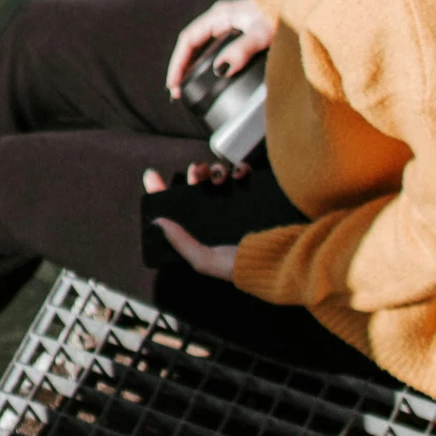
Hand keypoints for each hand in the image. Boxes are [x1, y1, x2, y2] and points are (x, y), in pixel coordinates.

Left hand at [141, 160, 249, 281]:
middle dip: (195, 174)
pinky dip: (240, 169)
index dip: (162, 192)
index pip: (176, 209)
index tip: (153, 175)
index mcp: (202, 233)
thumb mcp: (206, 260)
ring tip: (220, 176)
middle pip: (199, 187)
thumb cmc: (243, 266)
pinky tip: (240, 174)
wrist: (282, 259)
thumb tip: (158, 221)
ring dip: (216, 170)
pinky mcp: (255, 195)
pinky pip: (244, 175)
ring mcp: (236, 205)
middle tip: (197, 171)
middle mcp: (216, 217)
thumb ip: (181, 243)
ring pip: (219, 178)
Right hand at [165, 0, 276, 101]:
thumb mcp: (262, 34)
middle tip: (178, 92)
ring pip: (204, 47)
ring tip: (189, 88)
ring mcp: (232, 26)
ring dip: (194, 66)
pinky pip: (217, 49)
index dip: (178, 62)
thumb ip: (242, 50)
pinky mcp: (242, 34)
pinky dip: (209, 64)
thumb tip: (222, 69)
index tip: (174, 84)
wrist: (304, 4)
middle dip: (182, 67)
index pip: (188, 39)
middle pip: (193, 44)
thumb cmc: (284, 13)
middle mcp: (223, 19)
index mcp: (221, 15)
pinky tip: (212, 77)